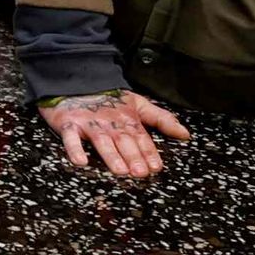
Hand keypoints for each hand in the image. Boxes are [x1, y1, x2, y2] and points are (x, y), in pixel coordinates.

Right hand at [43, 88, 191, 180]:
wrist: (76, 81)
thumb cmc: (108, 98)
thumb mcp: (138, 104)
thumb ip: (162, 119)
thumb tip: (185, 134)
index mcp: (127, 118)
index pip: (141, 137)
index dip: (148, 152)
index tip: (156, 167)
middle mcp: (110, 122)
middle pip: (123, 140)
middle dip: (133, 156)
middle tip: (140, 173)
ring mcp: (89, 123)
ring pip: (101, 140)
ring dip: (111, 155)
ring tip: (120, 171)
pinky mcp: (69, 123)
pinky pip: (71, 138)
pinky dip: (75, 149)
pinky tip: (81, 162)